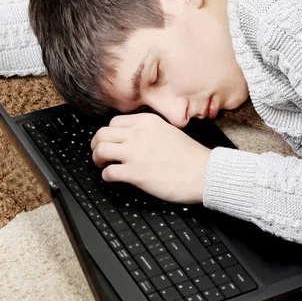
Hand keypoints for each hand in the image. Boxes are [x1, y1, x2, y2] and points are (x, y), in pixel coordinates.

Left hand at [90, 112, 210, 203]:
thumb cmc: (192, 157)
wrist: (204, 173)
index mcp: (148, 122)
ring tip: (103, 165)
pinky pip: (108, 173)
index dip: (109, 134)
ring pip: (100, 150)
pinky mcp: (134, 173)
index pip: (114, 122)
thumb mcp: (170, 132)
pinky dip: (106, 176)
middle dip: (97, 145)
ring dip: (97, 159)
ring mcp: (135, 153)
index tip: (111, 142)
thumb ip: (151, 131)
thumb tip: (135, 138)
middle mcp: (138, 134)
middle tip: (100, 154)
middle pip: (102, 134)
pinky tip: (113, 178)